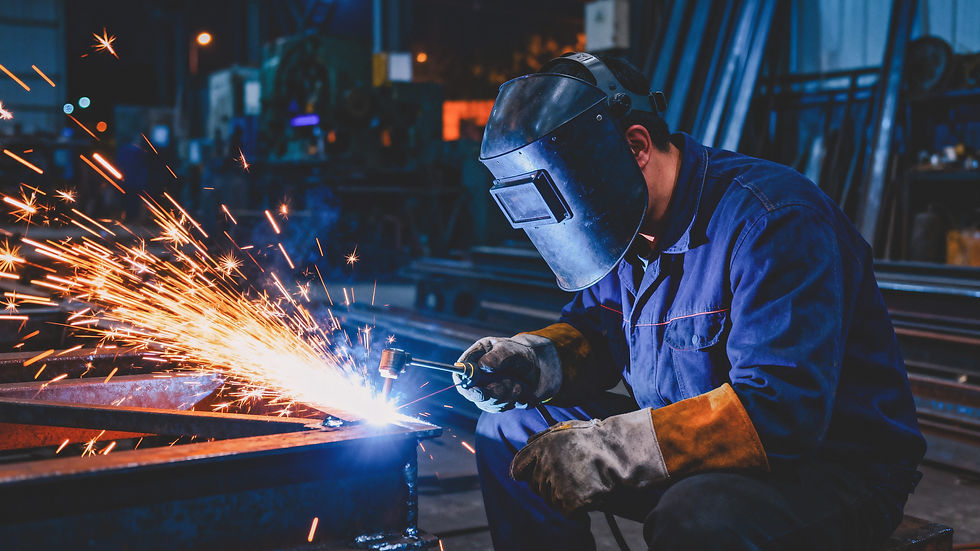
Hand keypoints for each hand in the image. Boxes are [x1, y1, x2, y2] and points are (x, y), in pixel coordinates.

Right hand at [454, 334, 560, 412]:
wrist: (540, 368)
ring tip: (518, 382)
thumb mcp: (510, 349)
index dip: (465, 383)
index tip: (478, 388)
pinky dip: (513, 399)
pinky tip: (521, 389)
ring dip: (507, 393)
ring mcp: (486, 391)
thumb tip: (482, 366)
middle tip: (509, 383)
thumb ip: (497, 356)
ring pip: (488, 402)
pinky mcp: (496, 402)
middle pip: (472, 393)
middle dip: (492, 391)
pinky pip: (500, 408)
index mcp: (475, 358)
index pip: (459, 373)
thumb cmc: (521, 354)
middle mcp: (477, 376)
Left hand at [509, 408, 665, 515]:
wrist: (620, 453)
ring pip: (551, 501)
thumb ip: (542, 437)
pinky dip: (578, 509)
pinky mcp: (570, 501)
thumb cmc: (594, 439)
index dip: (524, 474)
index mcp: (540, 447)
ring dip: (564, 497)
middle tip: (571, 478)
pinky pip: (567, 512)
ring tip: (584, 482)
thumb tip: (527, 443)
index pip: (518, 467)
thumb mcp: (564, 428)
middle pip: (537, 487)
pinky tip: (589, 495)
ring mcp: (557, 484)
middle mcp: (545, 465)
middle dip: (549, 486)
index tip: (531, 478)